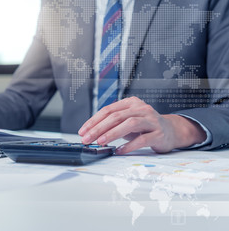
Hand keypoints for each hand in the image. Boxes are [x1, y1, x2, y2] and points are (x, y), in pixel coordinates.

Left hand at [78, 97, 206, 154]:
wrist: (170, 131)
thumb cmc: (144, 127)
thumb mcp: (126, 121)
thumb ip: (112, 124)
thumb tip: (90, 134)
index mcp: (130, 103)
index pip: (108, 110)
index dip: (93, 121)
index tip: (83, 131)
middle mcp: (141, 108)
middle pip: (116, 116)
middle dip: (98, 128)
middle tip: (87, 139)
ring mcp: (151, 120)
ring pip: (129, 124)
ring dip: (112, 133)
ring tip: (101, 142)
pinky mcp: (159, 133)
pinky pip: (142, 139)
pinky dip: (129, 145)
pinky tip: (119, 150)